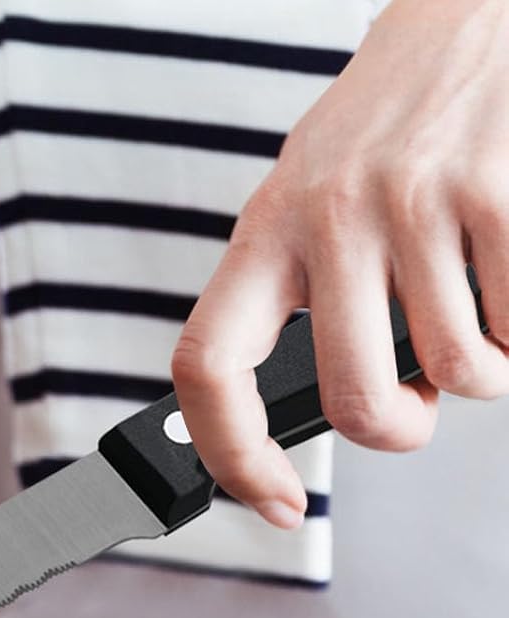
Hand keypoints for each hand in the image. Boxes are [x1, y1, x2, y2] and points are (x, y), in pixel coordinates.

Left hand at [171, 0, 508, 526]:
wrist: (474, 10)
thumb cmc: (391, 125)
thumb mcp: (310, 200)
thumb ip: (298, 297)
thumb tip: (300, 415)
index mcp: (265, 228)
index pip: (208, 366)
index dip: (231, 453)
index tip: (272, 499)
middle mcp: (330, 215)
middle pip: (352, 398)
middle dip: (398, 428)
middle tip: (418, 405)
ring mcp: (416, 200)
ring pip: (458, 369)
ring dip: (482, 369)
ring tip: (475, 308)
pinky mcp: (496, 188)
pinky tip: (505, 270)